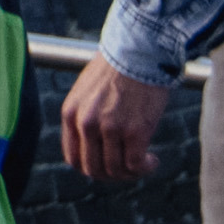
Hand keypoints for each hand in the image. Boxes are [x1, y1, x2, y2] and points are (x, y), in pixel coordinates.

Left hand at [57, 58, 168, 183]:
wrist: (141, 48)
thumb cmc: (118, 67)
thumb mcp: (87, 91)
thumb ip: (85, 117)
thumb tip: (94, 147)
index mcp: (71, 113)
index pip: (73, 158)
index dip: (90, 168)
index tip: (106, 165)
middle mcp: (86, 123)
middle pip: (93, 169)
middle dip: (111, 175)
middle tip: (127, 169)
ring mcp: (110, 128)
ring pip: (116, 170)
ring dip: (130, 173)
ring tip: (143, 163)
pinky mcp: (135, 131)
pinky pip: (135, 164)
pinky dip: (144, 168)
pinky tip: (152, 161)